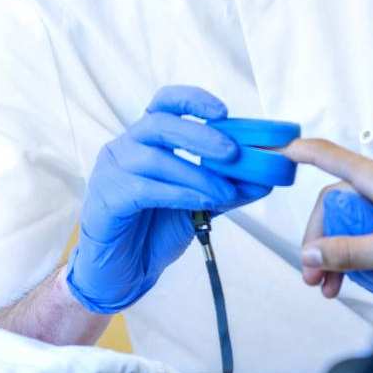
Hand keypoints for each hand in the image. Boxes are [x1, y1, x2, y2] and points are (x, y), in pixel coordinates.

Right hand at [67, 85, 270, 312]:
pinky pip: (145, 189)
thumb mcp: (197, 205)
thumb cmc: (154, 231)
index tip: (224, 111)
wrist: (121, 274)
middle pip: (159, 123)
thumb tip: (265, 178)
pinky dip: (180, 194)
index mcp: (146, 140)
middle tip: (233, 152)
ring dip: (197, 174)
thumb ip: (225, 188)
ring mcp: (111, 171)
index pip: (163, 102)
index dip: (192, 99)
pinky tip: (203, 203)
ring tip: (226, 191)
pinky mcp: (106, 198)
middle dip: (200, 134)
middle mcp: (125, 147)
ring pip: (154, 158)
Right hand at [284, 139, 372, 298]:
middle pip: (337, 201)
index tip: (278, 150)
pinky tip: (358, 275)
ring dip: (338, 249)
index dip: (302, 152)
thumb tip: (313, 253)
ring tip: (333, 286)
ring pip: (354, 216)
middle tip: (315, 276)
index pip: (331, 157)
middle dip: (320, 237)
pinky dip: (360, 248)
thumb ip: (353, 252)